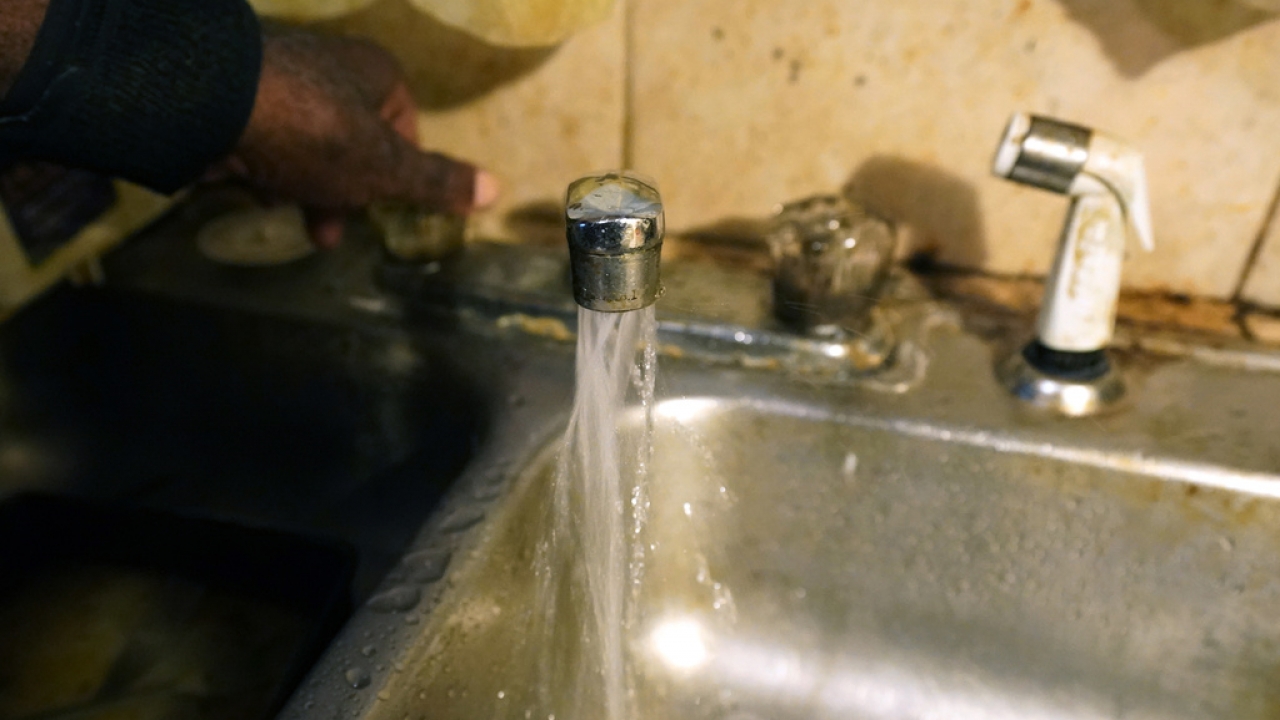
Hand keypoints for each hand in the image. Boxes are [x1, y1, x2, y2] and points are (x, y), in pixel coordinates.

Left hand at [214, 25, 498, 247]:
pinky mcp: (238, 98)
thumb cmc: (316, 134)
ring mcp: (281, 79)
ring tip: (288, 214)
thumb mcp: (386, 168)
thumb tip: (496, 189)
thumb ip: (437, 181)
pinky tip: (254, 191)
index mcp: (376, 71)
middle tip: (329, 233)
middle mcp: (331, 65)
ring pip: (308, 146)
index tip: (381, 208)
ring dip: (304, 188)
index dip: (397, 174)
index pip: (404, 126)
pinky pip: (267, 142)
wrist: (211, 105)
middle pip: (354, 142)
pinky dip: (267, 170)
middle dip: (345, 193)